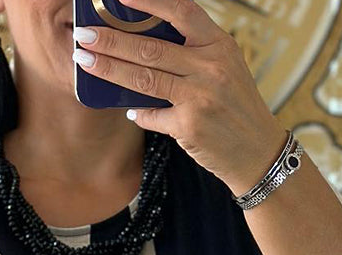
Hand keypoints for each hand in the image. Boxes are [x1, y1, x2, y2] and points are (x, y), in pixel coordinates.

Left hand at [71, 0, 289, 195]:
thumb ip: (193, 54)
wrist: (258, 152)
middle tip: (84, 34)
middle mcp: (211, 67)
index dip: (148, 2)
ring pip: (144, 78)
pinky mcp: (190, 126)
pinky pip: (152, 116)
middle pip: (150, 47)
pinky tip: (129, 110)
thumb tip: (145, 46)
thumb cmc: (236, 108)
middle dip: (111, 39)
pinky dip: (138, 113)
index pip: (181, 11)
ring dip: (109, 69)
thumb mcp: (225, 69)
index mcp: (219, 45)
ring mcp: (200, 97)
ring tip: (86, 61)